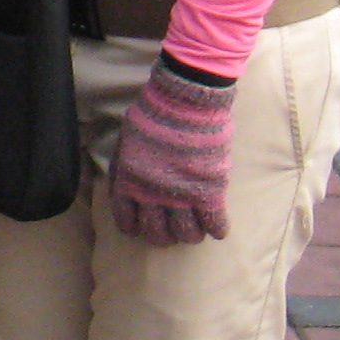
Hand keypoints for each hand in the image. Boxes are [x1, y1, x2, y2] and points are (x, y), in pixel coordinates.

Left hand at [108, 59, 236, 244]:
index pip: (127, 220)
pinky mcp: (209, 190)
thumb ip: (122, 167)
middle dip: (164, 236)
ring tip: (196, 230)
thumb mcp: (124, 143)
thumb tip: (120, 185)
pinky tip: (219, 229)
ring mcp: (181, 195)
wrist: (183, 102)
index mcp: (129, 183)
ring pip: (186, 234)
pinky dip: (218, 229)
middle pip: (157, 233)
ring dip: (191, 235)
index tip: (142, 228)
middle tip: (172, 231)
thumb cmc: (152, 116)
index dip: (135, 227)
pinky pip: (214, 222)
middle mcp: (152, 195)